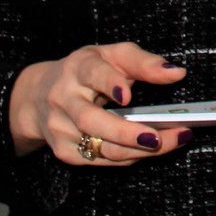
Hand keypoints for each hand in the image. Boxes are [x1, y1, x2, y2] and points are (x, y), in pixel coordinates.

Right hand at [8, 41, 190, 166]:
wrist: (38, 96)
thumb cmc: (87, 71)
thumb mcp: (113, 55)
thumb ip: (144, 62)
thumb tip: (177, 73)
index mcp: (78, 68)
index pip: (93, 74)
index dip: (110, 84)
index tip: (128, 96)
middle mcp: (64, 99)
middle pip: (91, 120)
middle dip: (126, 132)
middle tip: (159, 137)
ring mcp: (61, 129)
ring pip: (99, 146)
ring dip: (136, 150)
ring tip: (171, 142)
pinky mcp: (64, 151)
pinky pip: (100, 159)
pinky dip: (129, 157)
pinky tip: (150, 150)